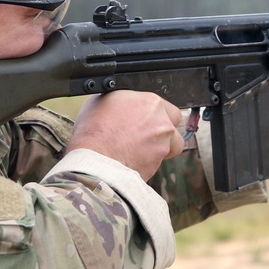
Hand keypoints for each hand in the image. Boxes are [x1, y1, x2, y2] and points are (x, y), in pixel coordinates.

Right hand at [65, 91, 184, 180]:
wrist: (93, 160)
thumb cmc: (94, 130)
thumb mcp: (102, 101)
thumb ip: (122, 101)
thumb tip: (122, 105)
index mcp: (151, 103)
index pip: (168, 108)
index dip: (156, 116)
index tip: (146, 121)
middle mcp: (162, 124)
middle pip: (174, 128)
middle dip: (165, 132)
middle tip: (147, 136)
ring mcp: (162, 146)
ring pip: (171, 148)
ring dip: (158, 149)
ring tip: (138, 151)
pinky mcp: (157, 166)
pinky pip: (157, 165)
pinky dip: (147, 164)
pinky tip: (131, 161)